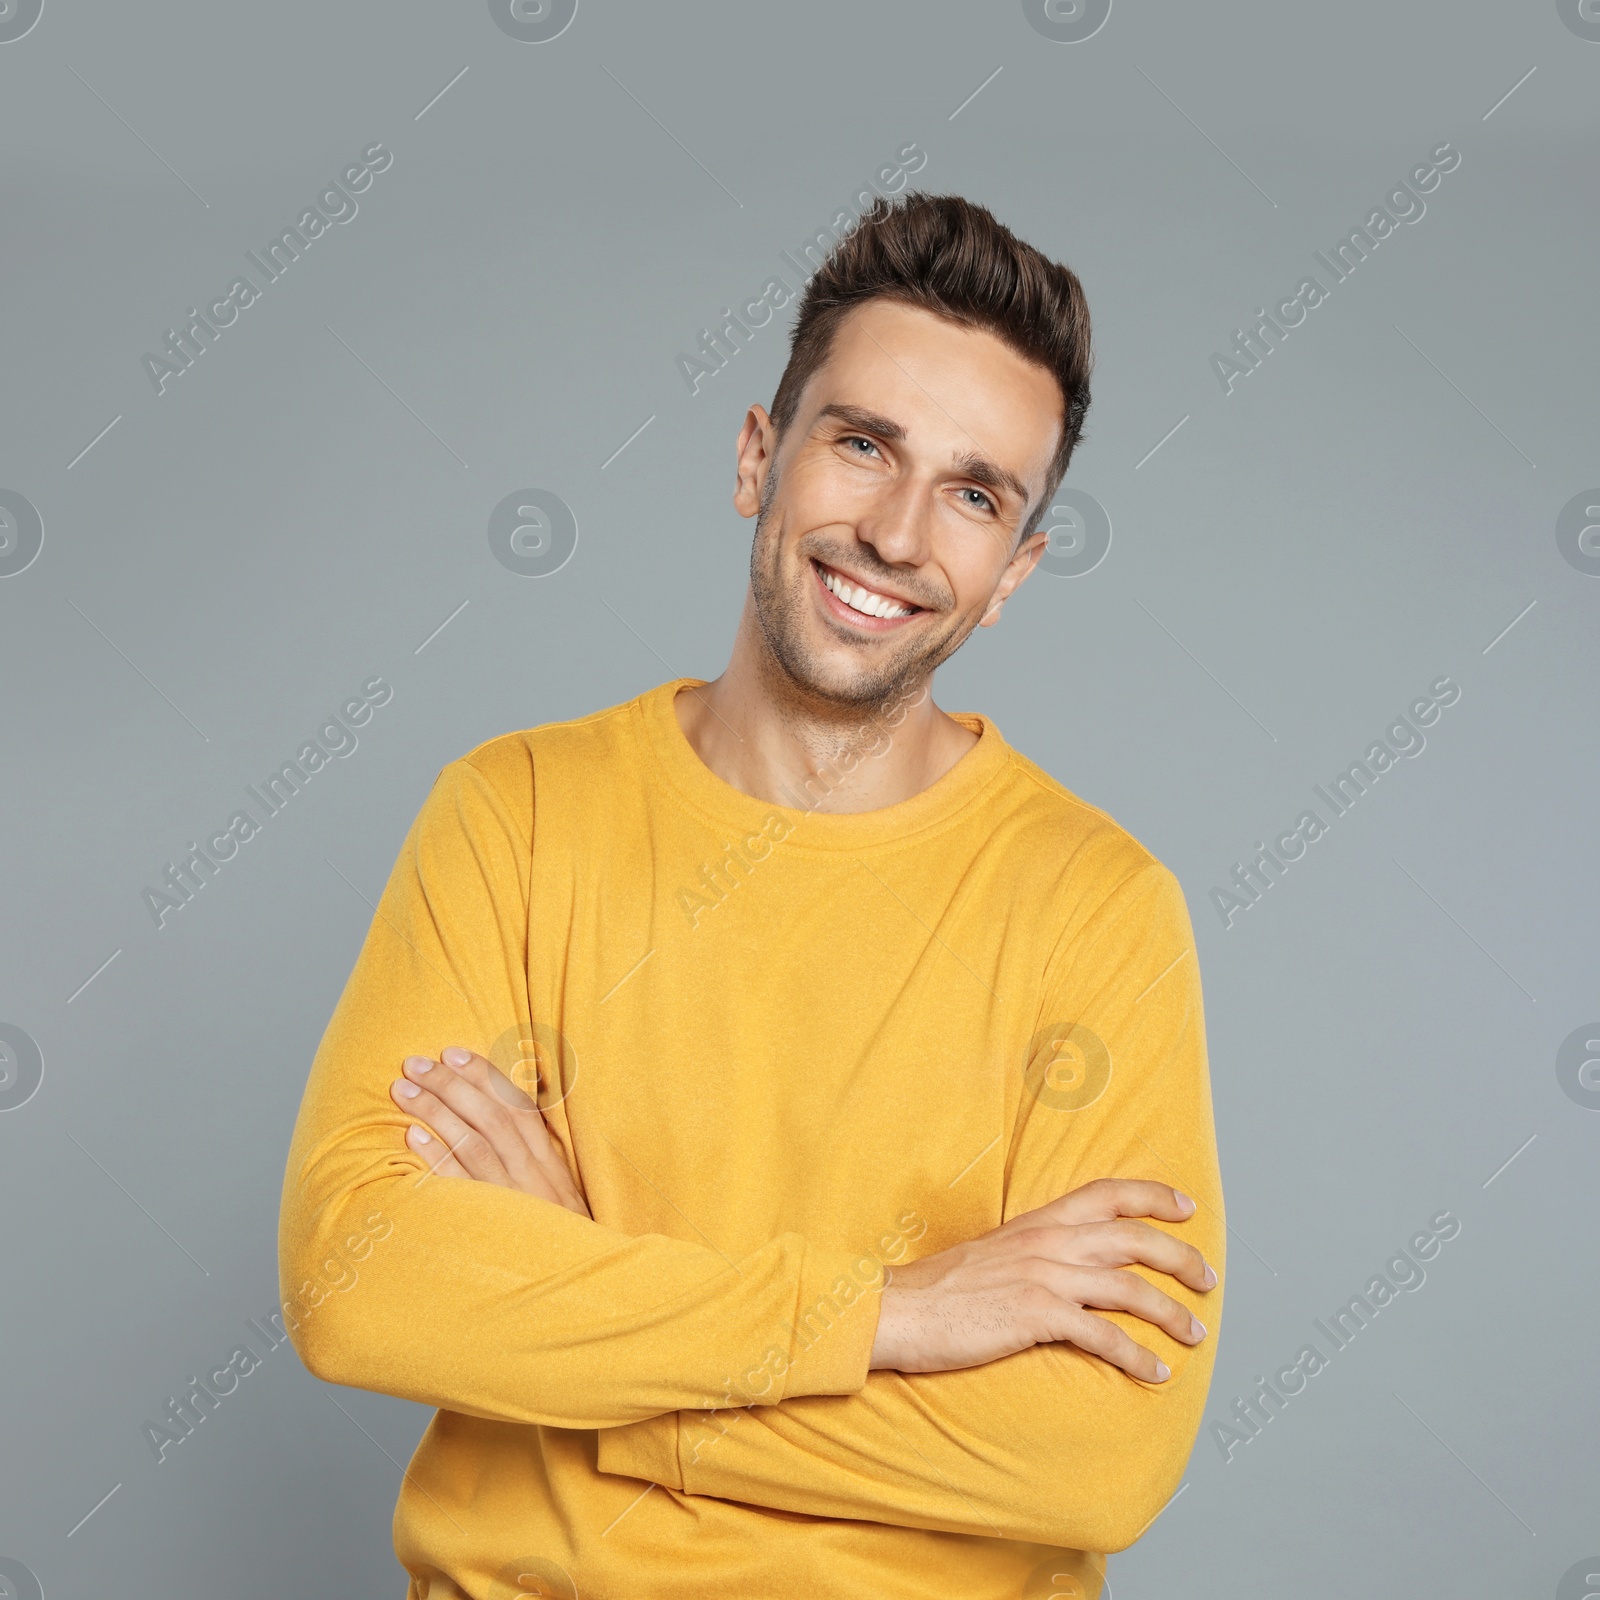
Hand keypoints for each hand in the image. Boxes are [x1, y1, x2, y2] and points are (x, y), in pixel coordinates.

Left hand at [390, 1047, 590, 1217]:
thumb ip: (534, 1152)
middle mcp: (531, 1171)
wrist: (579, 1279)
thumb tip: (506, 1111)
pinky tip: (412, 1137)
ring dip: (435, 1111)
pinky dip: (437, 1157)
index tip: (453, 1053)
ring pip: (472, 1142)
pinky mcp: (492, 1223)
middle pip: (488, 1116)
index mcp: (547, 1157)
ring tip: (403, 1090)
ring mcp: (511, 1196)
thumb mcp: (557, 1187)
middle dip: (450, 1085)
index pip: (515, 1104)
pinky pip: (460, 1185)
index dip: (484, 1076)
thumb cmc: (560, 1232)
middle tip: (414, 1064)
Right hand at [870, 1179, 1214, 1382]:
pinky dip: (1137, 1356)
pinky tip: (1155, 1372)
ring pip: (1130, 1288)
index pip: (1106, 1193)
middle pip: (1133, 1238)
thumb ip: (1031, 1250)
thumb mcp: (992, 1252)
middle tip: (1207, 1279)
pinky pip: (1104, 1336)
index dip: (1152, 1196)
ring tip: (1194, 1332)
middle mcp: (1047, 1241)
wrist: (899, 1309)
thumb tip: (1063, 1266)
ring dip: (1171, 1312)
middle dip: (1179, 1257)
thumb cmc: (940, 1289)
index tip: (1185, 1207)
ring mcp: (1044, 1277)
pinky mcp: (1037, 1316)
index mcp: (1037, 1221)